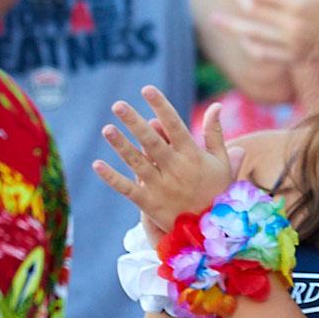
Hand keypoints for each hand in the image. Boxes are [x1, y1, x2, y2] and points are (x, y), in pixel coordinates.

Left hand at [93, 87, 238, 232]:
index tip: (147, 89)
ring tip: (107, 128)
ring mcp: (161, 187)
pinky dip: (112, 178)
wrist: (211, 228)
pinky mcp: (149, 203)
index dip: (161, 107)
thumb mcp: (220, 161)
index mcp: (193, 156)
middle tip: (118, 105)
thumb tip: (216, 105)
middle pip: (152, 142)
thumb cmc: (216, 189)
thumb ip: (215, 132)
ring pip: (137, 163)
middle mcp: (176, 169)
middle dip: (135, 123)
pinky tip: (98, 165)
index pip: (175, 126)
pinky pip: (127, 189)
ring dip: (121, 146)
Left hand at [214, 0, 318, 63]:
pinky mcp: (297, 58)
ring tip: (215, 20)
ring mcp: (293, 45)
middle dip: (240, 1)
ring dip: (232, 27)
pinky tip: (244, 40)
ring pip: (253, 36)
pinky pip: (266, 55)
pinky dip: (251, 47)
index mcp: (298, 4)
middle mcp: (291, 27)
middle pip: (252, 13)